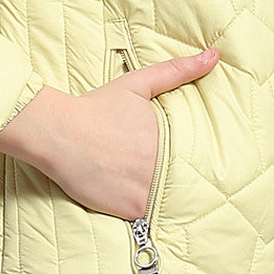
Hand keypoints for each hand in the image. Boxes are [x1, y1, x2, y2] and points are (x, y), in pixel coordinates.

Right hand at [0, 46, 219, 217]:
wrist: (59, 132)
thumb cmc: (98, 107)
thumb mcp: (140, 83)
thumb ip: (178, 70)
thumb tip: (214, 55)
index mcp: (167, 139)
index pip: (195, 156)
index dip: (195, 160)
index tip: (196, 161)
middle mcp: (159, 168)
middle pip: (183, 180)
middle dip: (180, 178)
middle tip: (174, 177)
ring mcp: (144, 192)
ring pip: (168, 201)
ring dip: (165, 197)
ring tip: (158, 190)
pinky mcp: (128, 210)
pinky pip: (147, 218)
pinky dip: (145, 211)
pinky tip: (138, 200)